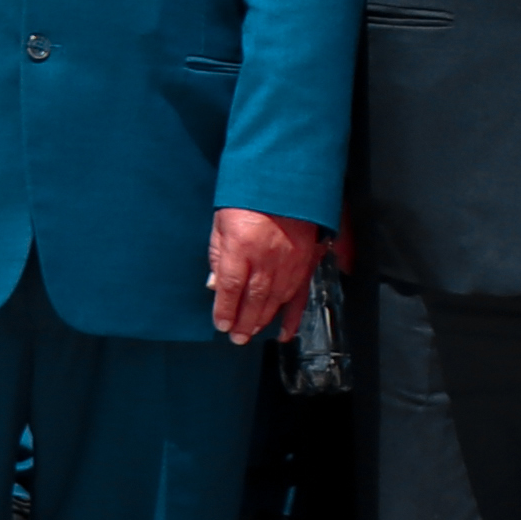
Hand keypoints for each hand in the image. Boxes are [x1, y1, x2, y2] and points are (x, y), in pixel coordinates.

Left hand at [206, 206, 326, 345]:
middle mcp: (266, 258)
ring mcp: (288, 263)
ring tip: (251, 333)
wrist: (285, 182)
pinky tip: (284, 332)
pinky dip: (293, 317)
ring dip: (262, 321)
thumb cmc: (249, 199)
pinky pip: (299, 296)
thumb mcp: (222, 223)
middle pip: (253, 299)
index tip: (221, 324)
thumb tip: (215, 285)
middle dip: (243, 322)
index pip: (231, 286)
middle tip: (236, 337)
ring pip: (275, 301)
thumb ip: (218, 255)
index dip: (225, 309)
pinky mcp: (305, 264)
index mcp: (241, 245)